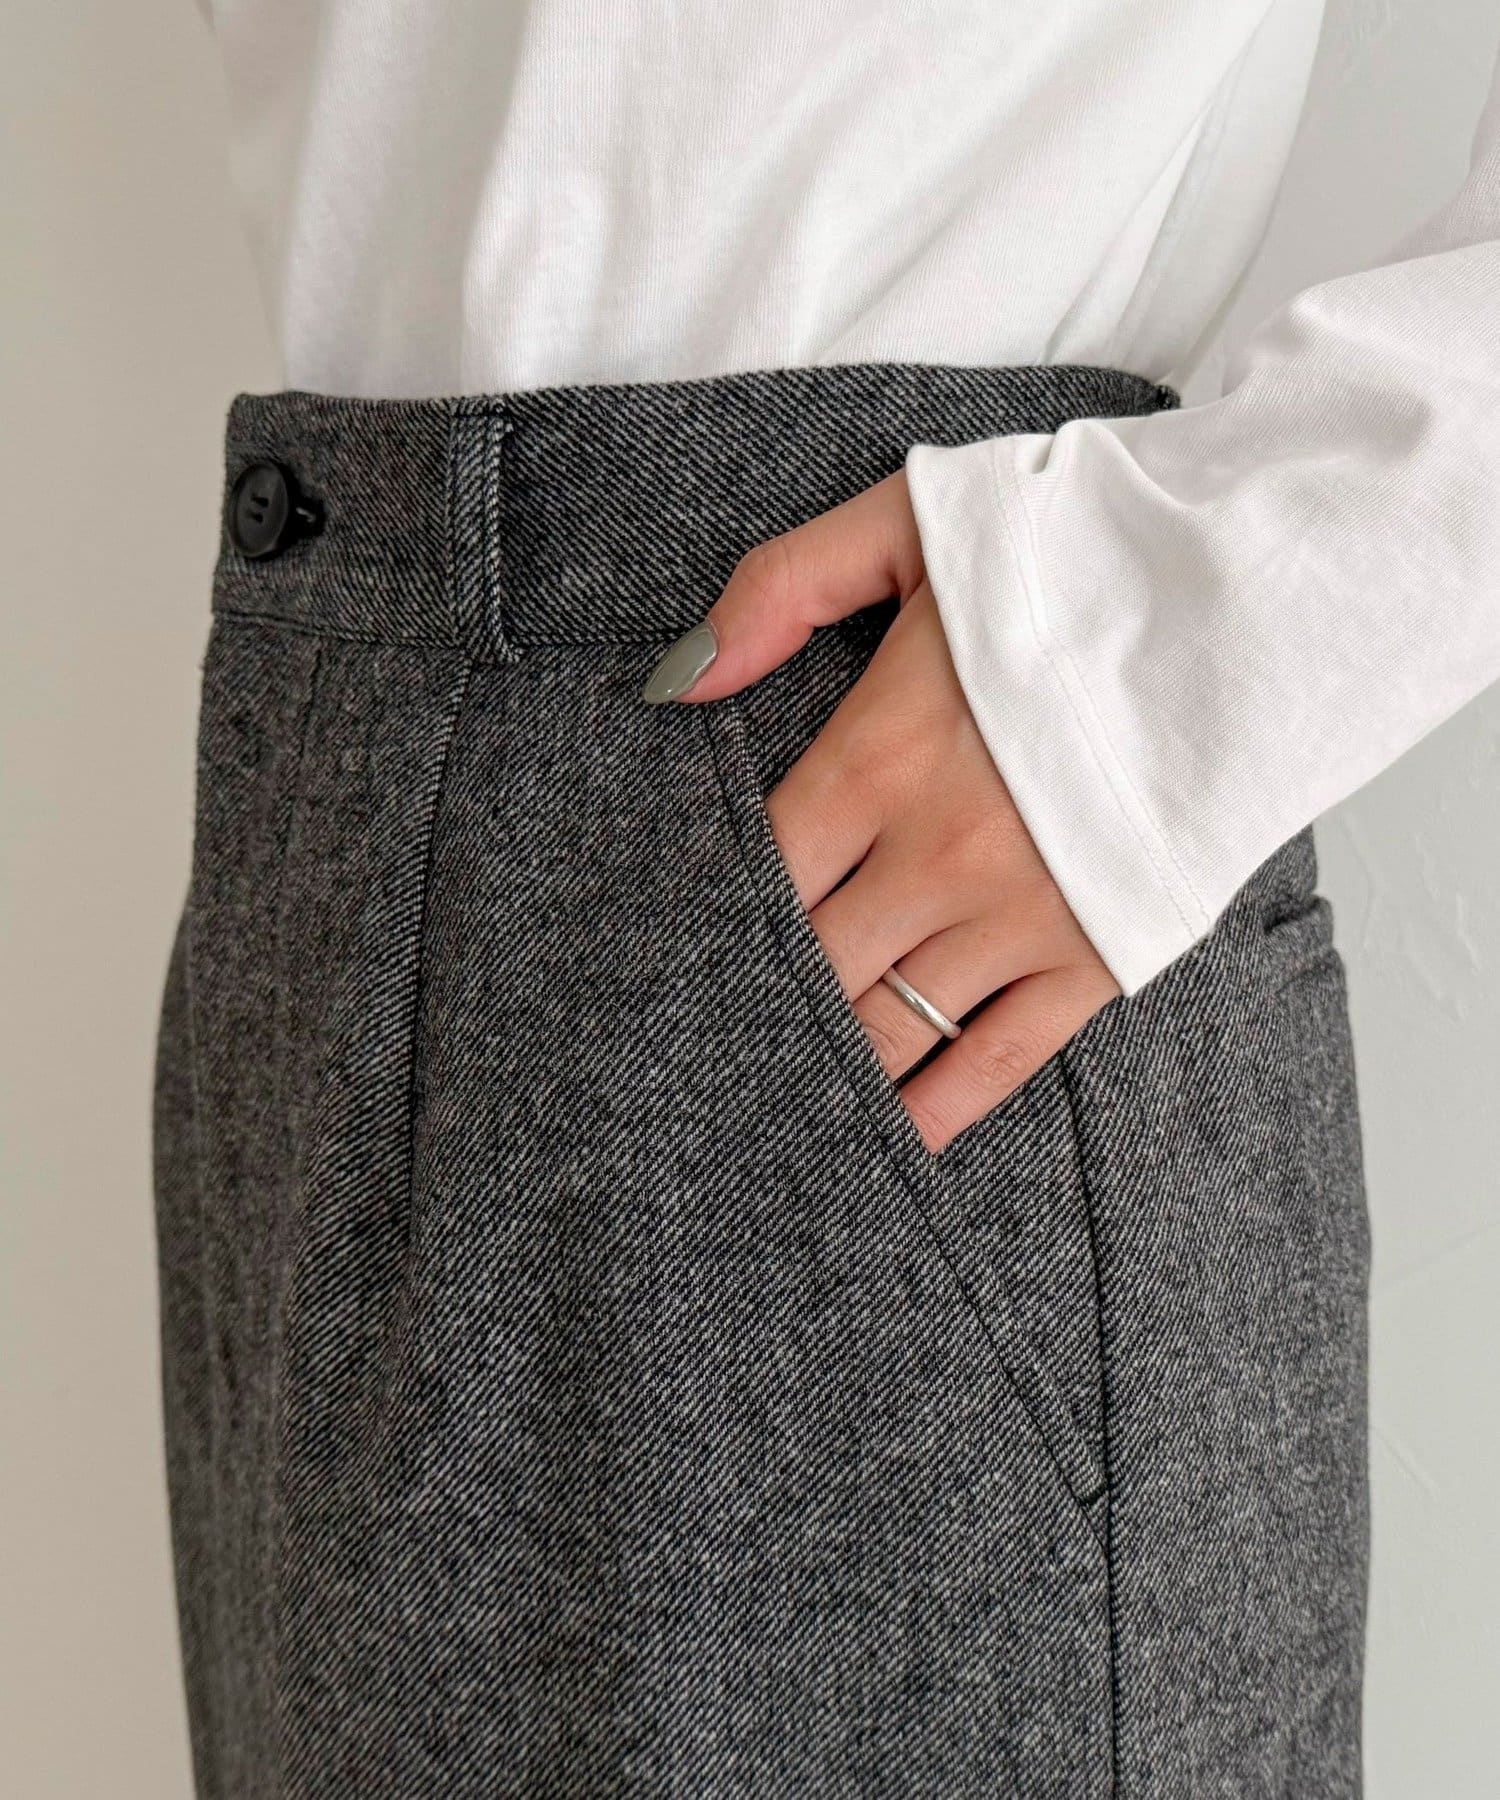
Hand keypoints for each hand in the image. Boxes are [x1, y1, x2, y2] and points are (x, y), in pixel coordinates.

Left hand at [643, 471, 1120, 1152]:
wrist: (1256, 599)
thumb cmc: (1079, 557)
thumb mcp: (911, 524)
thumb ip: (780, 589)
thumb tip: (680, 683)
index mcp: (879, 756)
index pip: (755, 870)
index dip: (701, 918)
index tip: (662, 955)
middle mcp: (937, 855)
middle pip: (807, 963)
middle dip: (750, 1003)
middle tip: (688, 1046)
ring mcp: (1019, 917)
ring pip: (885, 1026)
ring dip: (823, 1068)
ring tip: (768, 1108)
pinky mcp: (1095, 956)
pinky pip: (994, 1059)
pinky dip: (934, 1110)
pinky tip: (886, 1143)